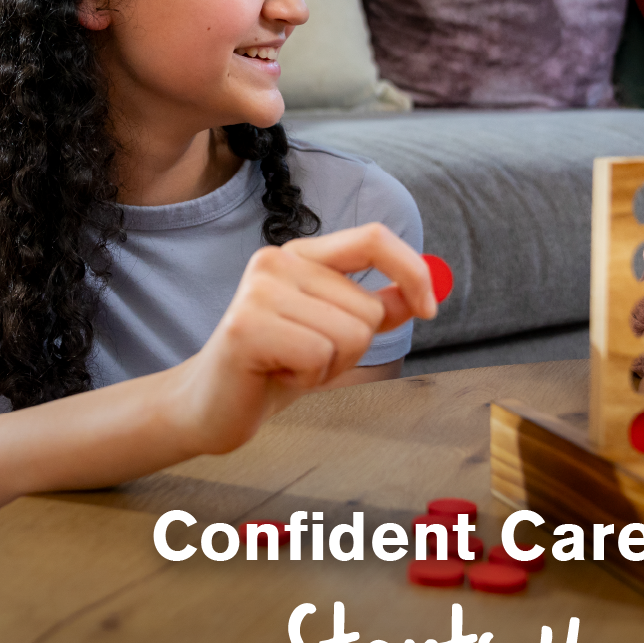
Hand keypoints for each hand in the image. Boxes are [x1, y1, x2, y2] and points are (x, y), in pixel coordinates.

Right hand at [165, 223, 434, 452]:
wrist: (214, 404)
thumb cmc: (278, 365)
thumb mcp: (334, 330)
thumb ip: (376, 307)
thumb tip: (419, 293)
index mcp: (302, 255)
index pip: (373, 237)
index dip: (412, 270)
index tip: (429, 309)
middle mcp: (278, 261)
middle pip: (370, 307)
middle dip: (354, 347)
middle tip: (308, 356)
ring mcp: (259, 291)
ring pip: (352, 334)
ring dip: (331, 365)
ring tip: (291, 365)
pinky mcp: (248, 327)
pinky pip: (321, 355)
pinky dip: (310, 377)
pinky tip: (278, 375)